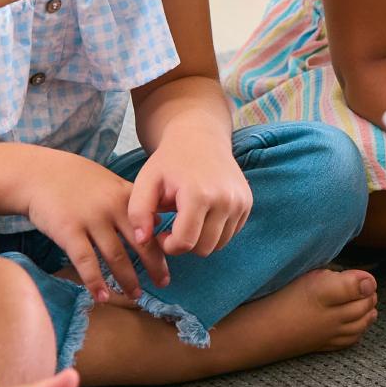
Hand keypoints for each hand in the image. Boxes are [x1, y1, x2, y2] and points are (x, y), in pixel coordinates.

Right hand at [19, 147, 167, 300]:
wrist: (37, 173)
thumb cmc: (74, 178)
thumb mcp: (108, 181)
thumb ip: (130, 200)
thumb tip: (157, 221)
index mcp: (125, 195)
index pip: (152, 224)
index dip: (163, 245)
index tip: (170, 261)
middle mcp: (112, 207)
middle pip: (140, 242)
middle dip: (154, 266)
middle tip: (163, 284)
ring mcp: (91, 219)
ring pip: (116, 256)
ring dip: (127, 279)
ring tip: (134, 295)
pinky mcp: (69, 231)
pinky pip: (86, 261)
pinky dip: (96, 281)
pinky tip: (102, 296)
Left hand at [128, 130, 252, 259]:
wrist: (200, 137)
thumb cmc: (169, 161)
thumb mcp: (146, 181)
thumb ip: (138, 212)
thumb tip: (142, 241)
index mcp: (198, 195)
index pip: (185, 242)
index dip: (169, 246)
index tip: (160, 234)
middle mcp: (225, 200)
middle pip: (204, 248)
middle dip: (185, 244)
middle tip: (173, 228)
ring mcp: (240, 202)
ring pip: (219, 244)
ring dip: (201, 239)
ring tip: (187, 220)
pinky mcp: (247, 203)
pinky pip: (231, 233)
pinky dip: (215, 231)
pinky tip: (202, 215)